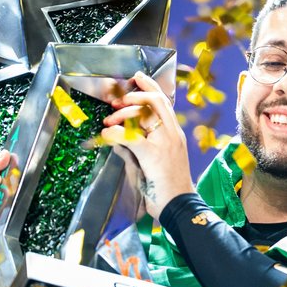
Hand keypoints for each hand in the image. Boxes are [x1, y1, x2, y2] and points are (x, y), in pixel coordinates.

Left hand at [100, 71, 193, 219]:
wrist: (180, 207)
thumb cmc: (166, 188)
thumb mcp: (150, 163)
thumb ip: (135, 148)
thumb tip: (116, 138)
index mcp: (174, 134)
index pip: (164, 102)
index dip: (149, 87)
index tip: (136, 79)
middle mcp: (172, 134)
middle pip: (156, 101)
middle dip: (134, 95)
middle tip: (115, 103)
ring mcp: (165, 143)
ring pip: (145, 114)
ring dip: (123, 113)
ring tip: (108, 122)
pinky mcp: (154, 155)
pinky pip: (131, 137)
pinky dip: (116, 133)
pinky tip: (106, 134)